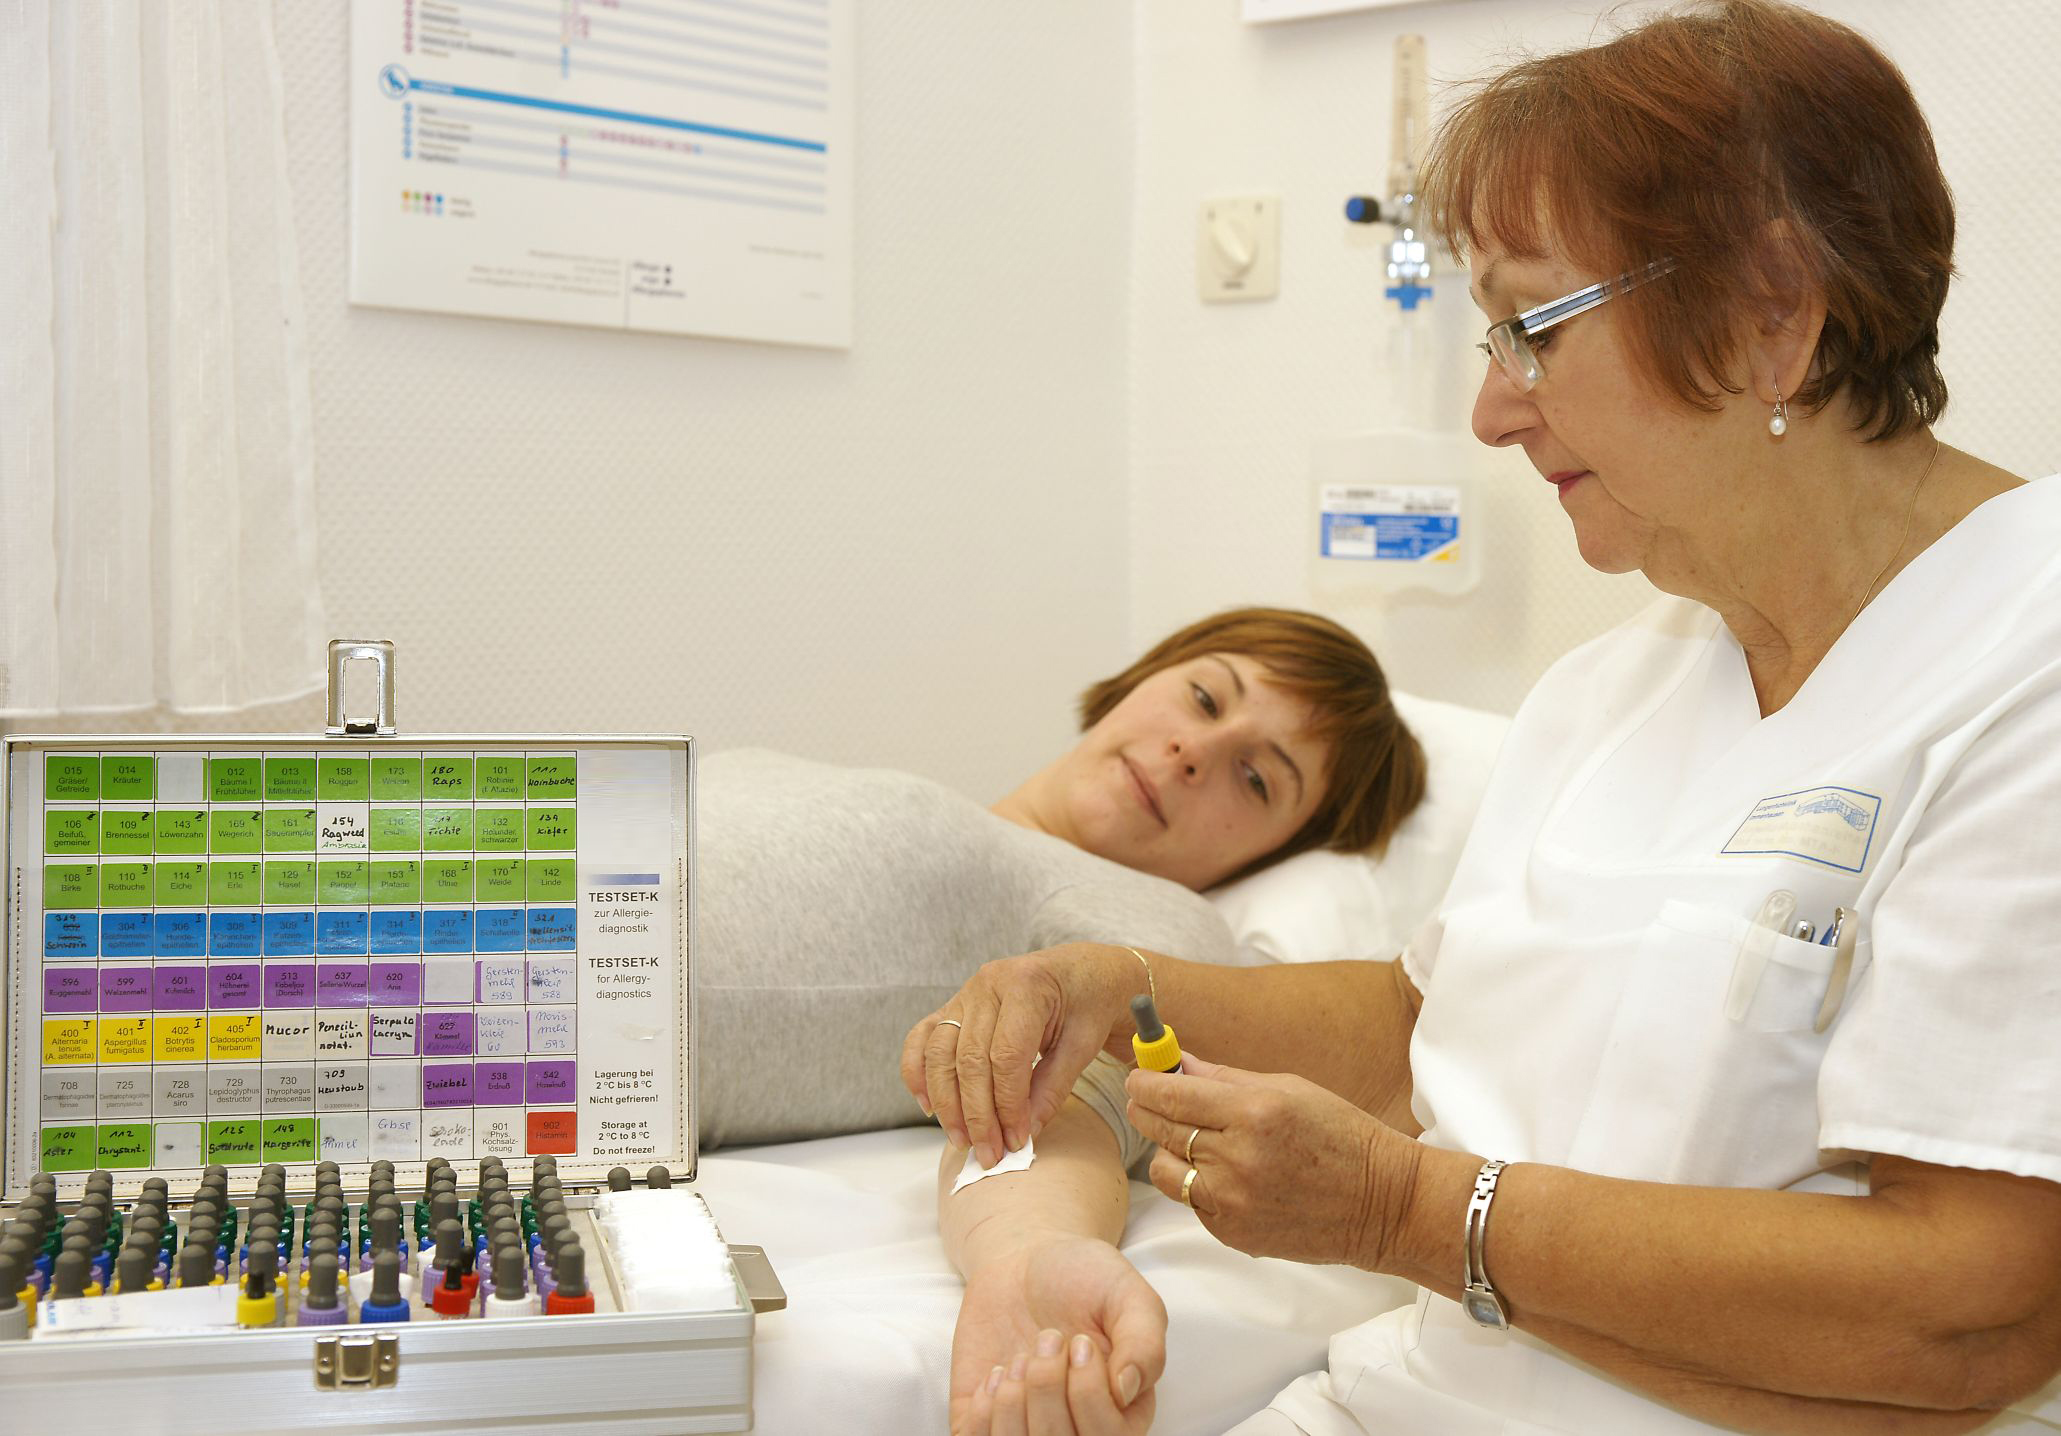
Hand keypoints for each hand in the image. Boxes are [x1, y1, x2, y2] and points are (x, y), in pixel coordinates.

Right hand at [902, 944, 1142, 1167]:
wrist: (1080, 972)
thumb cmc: (1087, 1004)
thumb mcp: (1083, 1044)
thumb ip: (1052, 1088)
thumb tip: (1024, 1133)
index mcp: (1026, 985)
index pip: (1006, 1056)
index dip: (1008, 1104)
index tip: (1016, 1141)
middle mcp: (988, 984)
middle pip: (969, 1059)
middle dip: (976, 1114)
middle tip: (988, 1153)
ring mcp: (965, 993)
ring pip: (940, 1053)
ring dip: (947, 1103)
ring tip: (961, 1141)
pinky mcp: (953, 1005)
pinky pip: (922, 1038)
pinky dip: (918, 1072)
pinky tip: (928, 1106)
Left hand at [949, 1236, 1164, 1435]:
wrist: (1027, 1261)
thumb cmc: (1086, 1278)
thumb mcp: (1127, 1294)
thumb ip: (1143, 1340)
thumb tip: (1126, 1390)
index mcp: (1124, 1411)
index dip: (1088, 1392)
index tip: (1080, 1341)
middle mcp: (1079, 1428)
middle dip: (1047, 1386)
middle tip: (1048, 1338)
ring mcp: (1030, 1428)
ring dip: (1013, 1400)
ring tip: (1021, 1359)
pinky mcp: (987, 1423)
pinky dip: (982, 1410)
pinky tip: (997, 1373)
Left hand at [1124, 1053, 1418, 1270]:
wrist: (1382, 1204)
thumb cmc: (1341, 1135)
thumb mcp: (1289, 1089)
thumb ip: (1226, 1078)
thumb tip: (1178, 1064)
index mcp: (1253, 1113)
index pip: (1170, 1095)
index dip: (1145, 1083)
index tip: (1138, 1077)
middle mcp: (1237, 1159)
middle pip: (1159, 1129)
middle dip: (1148, 1111)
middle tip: (1152, 1101)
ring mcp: (1232, 1202)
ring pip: (1164, 1170)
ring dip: (1171, 1152)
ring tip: (1198, 1144)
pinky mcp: (1232, 1234)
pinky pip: (1191, 1202)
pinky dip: (1198, 1185)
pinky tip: (1230, 1176)